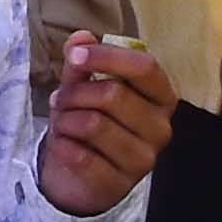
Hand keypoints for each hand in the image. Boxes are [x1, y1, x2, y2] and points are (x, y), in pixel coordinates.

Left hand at [36, 32, 176, 217]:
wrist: (82, 177)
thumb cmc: (91, 122)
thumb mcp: (86, 87)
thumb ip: (84, 62)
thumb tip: (81, 37)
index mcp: (162, 98)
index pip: (146, 68)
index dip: (108, 56)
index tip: (75, 56)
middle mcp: (161, 128)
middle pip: (113, 94)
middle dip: (75, 93)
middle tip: (59, 100)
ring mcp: (144, 160)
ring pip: (93, 123)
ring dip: (66, 120)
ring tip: (61, 123)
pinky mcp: (120, 185)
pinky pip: (81, 156)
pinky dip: (62, 146)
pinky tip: (62, 145)